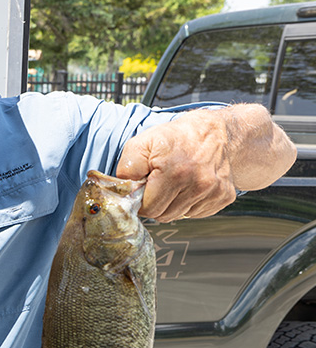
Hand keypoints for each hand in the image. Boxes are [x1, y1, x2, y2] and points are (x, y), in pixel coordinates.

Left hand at [116, 107, 239, 221]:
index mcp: (176, 172)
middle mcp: (199, 184)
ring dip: (172, 204)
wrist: (213, 132)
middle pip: (164, 216)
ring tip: (175, 182)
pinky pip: (197, 213)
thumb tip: (123, 191)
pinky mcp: (224, 197)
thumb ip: (127, 169)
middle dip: (156, 203)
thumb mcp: (142, 143)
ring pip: (180, 215)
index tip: (144, 188)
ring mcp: (214, 192)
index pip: (149, 209)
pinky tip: (190, 186)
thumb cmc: (175, 138)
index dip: (142, 200)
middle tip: (158, 184)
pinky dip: (189, 203)